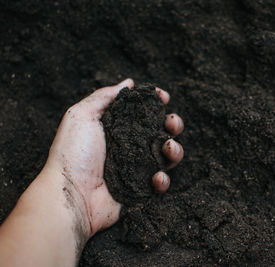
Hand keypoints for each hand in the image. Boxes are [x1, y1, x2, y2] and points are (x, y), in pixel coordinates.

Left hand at [45, 79, 183, 236]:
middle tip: (171, 122)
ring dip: (175, 149)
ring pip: (167, 156)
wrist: (71, 195)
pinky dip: (164, 179)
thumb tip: (128, 82)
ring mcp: (137, 169)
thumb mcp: (81, 116)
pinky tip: (155, 177)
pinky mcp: (141, 189)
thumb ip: (104, 96)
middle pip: (161, 131)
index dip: (156, 103)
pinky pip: (161, 183)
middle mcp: (130, 147)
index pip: (143, 112)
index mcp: (117, 128)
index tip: (163, 97)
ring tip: (168, 147)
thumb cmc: (73, 154)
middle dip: (172, 123)